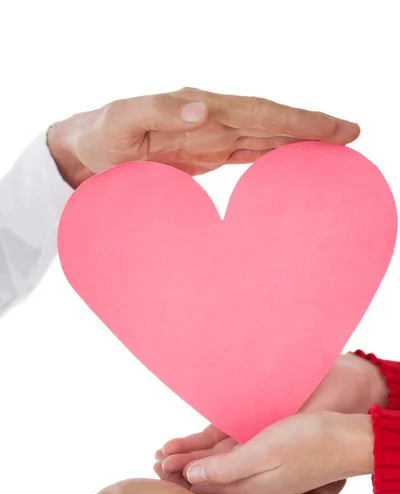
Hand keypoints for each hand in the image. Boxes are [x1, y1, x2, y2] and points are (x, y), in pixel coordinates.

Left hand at [47, 87, 359, 186]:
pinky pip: (248, 153)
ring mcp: (210, 136)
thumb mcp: (123, 120)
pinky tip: (292, 164)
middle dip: (312, 128)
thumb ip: (161, 111)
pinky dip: (274, 157)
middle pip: (271, 121)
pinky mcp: (205, 154)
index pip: (259, 113)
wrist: (84, 152)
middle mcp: (212, 119)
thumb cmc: (100, 135)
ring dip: (299, 142)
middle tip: (352, 135)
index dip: (298, 121)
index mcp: (199, 108)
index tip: (334, 128)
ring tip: (335, 148)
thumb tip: (205, 111)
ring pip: (265, 137)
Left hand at [155, 353, 385, 477]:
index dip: (179, 479)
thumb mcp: (265, 455)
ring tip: (167, 450)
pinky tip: (201, 446)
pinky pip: (233, 455)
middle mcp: (254, 486)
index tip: (156, 468)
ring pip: (218, 467)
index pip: (206, 491)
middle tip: (154, 460)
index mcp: (251, 492)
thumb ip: (229, 470)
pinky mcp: (269, 457)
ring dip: (193, 458)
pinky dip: (214, 449)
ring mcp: (262, 472)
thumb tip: (192, 479)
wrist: (348, 438)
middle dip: (180, 471)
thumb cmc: (310, 444)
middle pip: (208, 480)